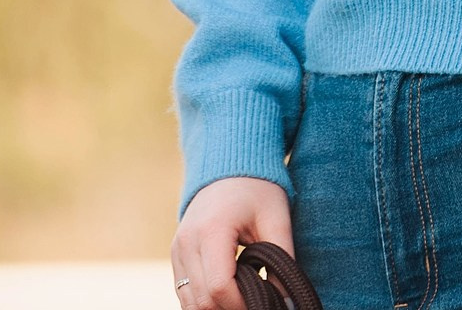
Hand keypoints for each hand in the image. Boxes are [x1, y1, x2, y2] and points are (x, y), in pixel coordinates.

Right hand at [170, 176, 292, 309]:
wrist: (229, 166)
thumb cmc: (258, 190)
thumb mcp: (277, 219)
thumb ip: (282, 258)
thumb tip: (285, 299)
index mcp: (212, 231)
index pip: (219, 286)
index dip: (242, 303)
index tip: (265, 302)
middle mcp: (187, 243)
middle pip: (201, 300)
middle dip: (231, 309)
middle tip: (258, 302)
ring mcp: (177, 250)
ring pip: (189, 302)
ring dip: (216, 307)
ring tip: (244, 298)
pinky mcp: (176, 256)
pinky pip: (184, 292)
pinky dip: (204, 300)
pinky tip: (229, 294)